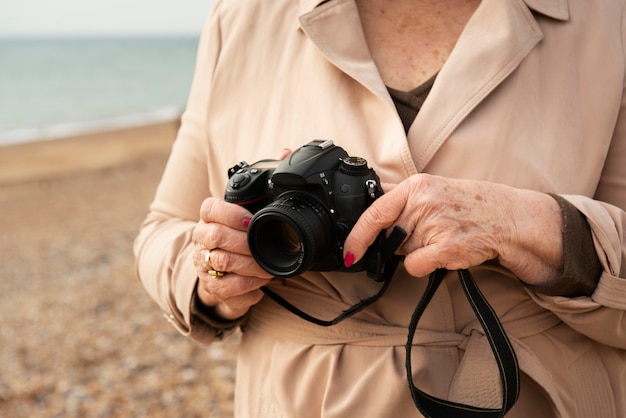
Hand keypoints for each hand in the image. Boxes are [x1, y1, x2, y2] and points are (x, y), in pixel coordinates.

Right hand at [191, 148, 291, 319]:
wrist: (225, 272)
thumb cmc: (240, 236)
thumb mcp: (253, 210)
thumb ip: (267, 183)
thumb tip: (287, 152)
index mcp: (210, 217)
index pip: (209, 208)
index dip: (230, 214)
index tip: (251, 220)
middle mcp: (202, 238)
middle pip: (214, 236)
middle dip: (243, 242)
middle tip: (264, 245)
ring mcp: (204, 263)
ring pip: (221, 261)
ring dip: (250, 264)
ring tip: (268, 265)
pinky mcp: (212, 286)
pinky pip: (227, 285)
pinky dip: (248, 283)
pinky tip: (261, 279)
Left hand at [343, 174, 563, 285]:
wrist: (508, 216)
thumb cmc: (467, 205)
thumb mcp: (431, 189)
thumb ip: (399, 198)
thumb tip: (365, 206)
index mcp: (416, 186)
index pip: (374, 212)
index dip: (357, 236)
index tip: (349, 252)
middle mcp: (424, 203)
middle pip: (389, 238)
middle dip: (400, 243)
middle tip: (425, 233)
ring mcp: (436, 225)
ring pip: (402, 254)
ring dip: (416, 252)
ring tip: (441, 237)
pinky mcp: (447, 248)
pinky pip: (415, 266)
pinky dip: (424, 265)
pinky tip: (443, 253)